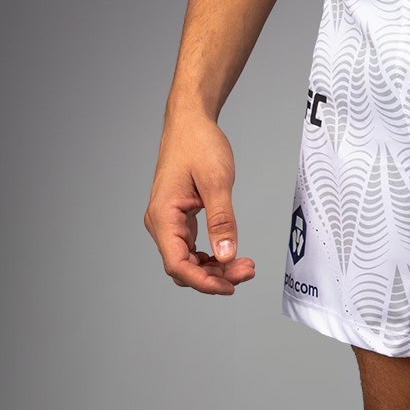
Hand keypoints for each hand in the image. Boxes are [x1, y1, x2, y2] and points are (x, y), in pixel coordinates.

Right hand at [144, 107, 256, 294]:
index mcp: (163, 216)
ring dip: (216, 270)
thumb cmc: (198, 144)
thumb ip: (222, 221)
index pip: (177, 265)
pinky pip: (193, 250)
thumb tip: (226, 256)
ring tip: (245, 265)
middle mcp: (161, 223)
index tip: (230, 286)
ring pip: (190, 262)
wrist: (191, 122)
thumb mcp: (216, 182)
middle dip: (215, 277)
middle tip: (247, 271)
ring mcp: (170, 223)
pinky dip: (213, 258)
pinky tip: (232, 257)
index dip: (203, 282)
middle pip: (184, 268)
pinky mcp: (180, 220)